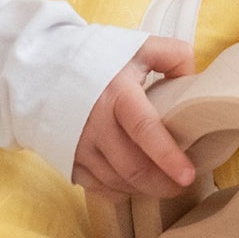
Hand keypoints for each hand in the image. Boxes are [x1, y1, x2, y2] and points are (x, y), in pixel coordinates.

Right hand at [71, 36, 197, 199]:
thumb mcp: (137, 47)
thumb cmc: (97, 58)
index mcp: (117, 94)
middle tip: (182, 185)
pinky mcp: (66, 159)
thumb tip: (195, 81)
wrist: (42, 67)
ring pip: (116, 181)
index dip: (167, 156)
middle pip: (132, 166)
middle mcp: (95, 123)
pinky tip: (132, 183)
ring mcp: (78, 145)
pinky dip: (119, 191)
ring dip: (142, 188)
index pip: (144, 129)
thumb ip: (174, 55)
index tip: (188, 175)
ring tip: (162, 184)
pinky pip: (97, 187)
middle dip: (162, 183)